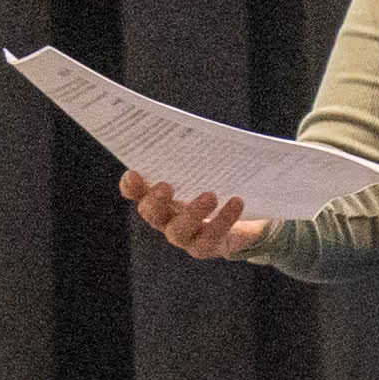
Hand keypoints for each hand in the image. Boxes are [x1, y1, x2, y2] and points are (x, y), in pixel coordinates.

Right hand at [122, 167, 269, 260]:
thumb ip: (196, 159)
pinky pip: (211, 237)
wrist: (247, 220)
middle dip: (155, 200)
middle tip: (165, 185)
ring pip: (178, 231)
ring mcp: (185, 236)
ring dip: (192, 212)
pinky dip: (224, 219)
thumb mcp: (207, 173)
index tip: (134, 173)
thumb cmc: (219, 190)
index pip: (136, 193)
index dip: (131, 186)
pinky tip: (235, 202)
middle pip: (151, 214)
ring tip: (210, 195)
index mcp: (160, 198)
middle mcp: (166, 219)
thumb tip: (198, 132)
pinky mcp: (207, 247)